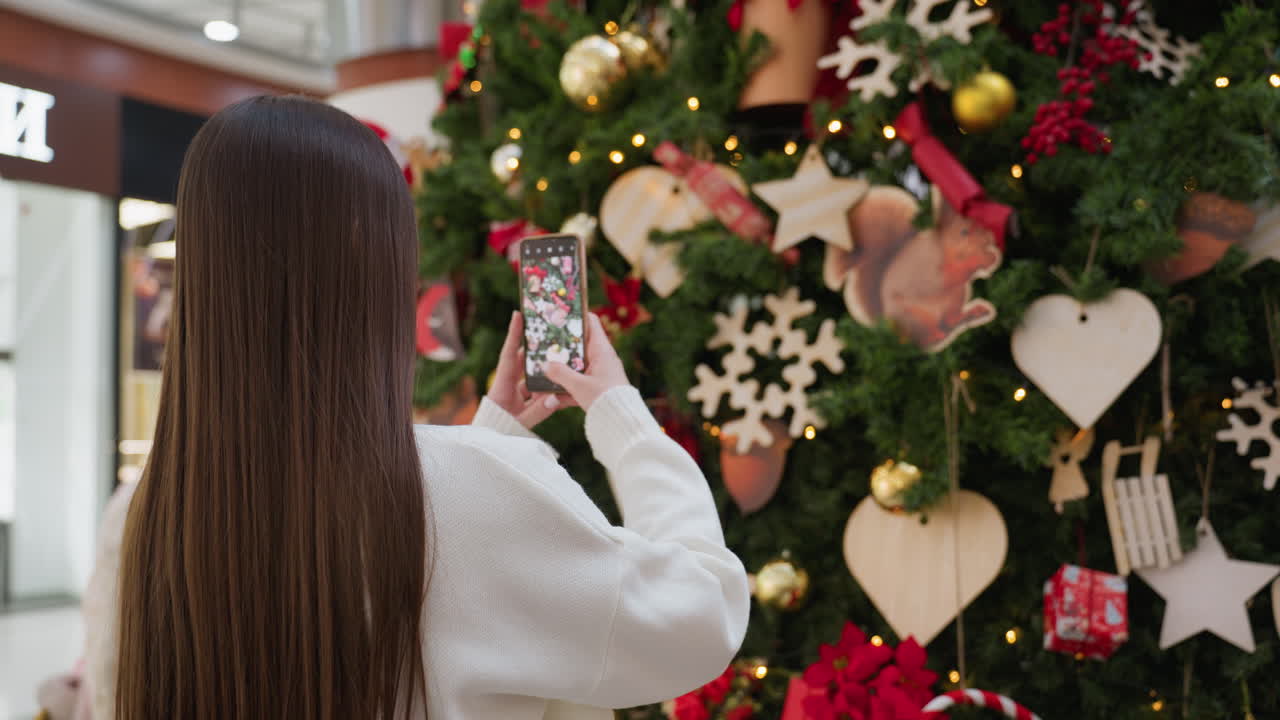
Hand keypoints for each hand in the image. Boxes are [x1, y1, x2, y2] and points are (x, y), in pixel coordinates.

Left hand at [489, 311, 563, 428]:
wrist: (489, 446)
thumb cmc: (498, 432)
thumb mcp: (519, 423)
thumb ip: (537, 412)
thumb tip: (555, 398)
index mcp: (502, 385)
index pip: (509, 355)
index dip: (514, 335)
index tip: (518, 315)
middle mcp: (508, 385)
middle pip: (524, 361)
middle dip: (537, 348)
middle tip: (550, 332)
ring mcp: (515, 394)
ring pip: (533, 377)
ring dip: (546, 370)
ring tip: (562, 357)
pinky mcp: (521, 403)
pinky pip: (537, 392)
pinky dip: (549, 390)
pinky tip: (563, 386)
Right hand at [545, 313, 629, 410]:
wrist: (622, 423)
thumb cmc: (606, 400)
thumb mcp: (579, 386)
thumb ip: (560, 374)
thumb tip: (545, 364)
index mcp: (602, 350)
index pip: (591, 322)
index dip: (576, 315)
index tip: (559, 313)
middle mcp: (602, 358)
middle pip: (579, 345)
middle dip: (561, 346)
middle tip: (543, 343)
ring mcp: (599, 373)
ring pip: (576, 365)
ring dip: (561, 370)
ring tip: (542, 370)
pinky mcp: (597, 387)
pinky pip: (578, 383)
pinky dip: (566, 388)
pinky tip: (551, 396)